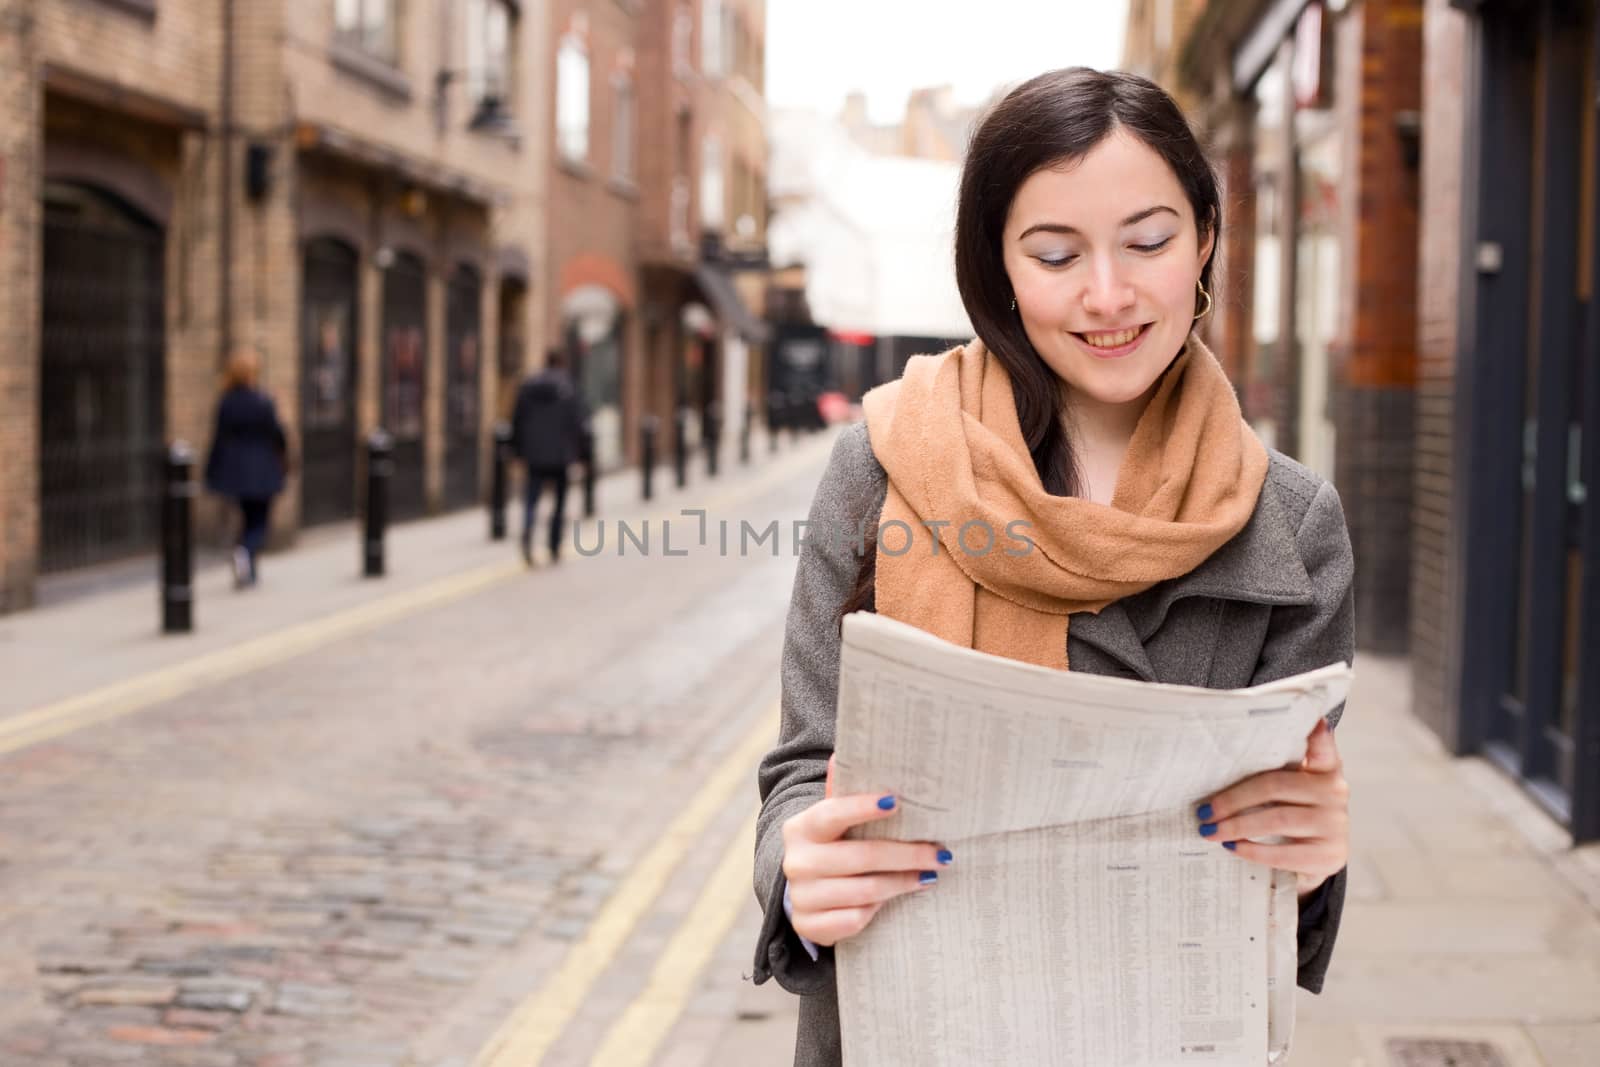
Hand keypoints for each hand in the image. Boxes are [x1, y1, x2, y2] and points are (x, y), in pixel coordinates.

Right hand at [780, 755, 948, 945]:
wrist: (803, 893)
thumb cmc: (831, 848)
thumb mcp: (833, 822)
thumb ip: (843, 794)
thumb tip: (844, 755)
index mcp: (801, 828)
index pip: (832, 813)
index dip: (863, 808)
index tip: (897, 801)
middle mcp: (796, 862)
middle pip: (860, 857)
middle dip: (906, 855)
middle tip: (940, 854)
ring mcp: (801, 897)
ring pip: (863, 892)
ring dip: (902, 884)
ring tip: (928, 876)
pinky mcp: (809, 926)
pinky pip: (854, 920)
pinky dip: (878, 912)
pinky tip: (893, 901)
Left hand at [1198, 718, 1348, 896]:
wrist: (1315, 860)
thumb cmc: (1292, 815)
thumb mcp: (1290, 790)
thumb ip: (1274, 770)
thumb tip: (1227, 754)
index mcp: (1325, 769)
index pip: (1322, 746)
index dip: (1318, 734)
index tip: (1313, 721)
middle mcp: (1335, 792)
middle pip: (1275, 786)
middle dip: (1233, 800)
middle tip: (1204, 811)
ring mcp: (1335, 824)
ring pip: (1277, 819)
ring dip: (1237, 826)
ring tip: (1210, 830)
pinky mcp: (1330, 855)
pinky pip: (1284, 853)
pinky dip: (1253, 850)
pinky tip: (1232, 847)